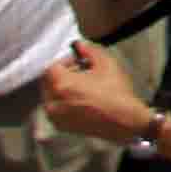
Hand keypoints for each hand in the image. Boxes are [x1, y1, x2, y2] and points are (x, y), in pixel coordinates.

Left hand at [36, 40, 155, 144]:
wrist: (123, 120)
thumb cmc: (115, 91)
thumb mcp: (106, 63)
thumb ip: (90, 50)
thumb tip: (79, 45)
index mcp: (61, 84)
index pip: (51, 67)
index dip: (65, 61)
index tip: (79, 61)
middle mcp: (52, 102)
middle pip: (47, 82)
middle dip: (61, 74)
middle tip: (81, 72)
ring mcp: (55, 116)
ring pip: (50, 96)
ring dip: (61, 88)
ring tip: (81, 87)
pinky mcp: (61, 126)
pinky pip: (55, 109)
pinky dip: (63, 102)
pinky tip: (81, 100)